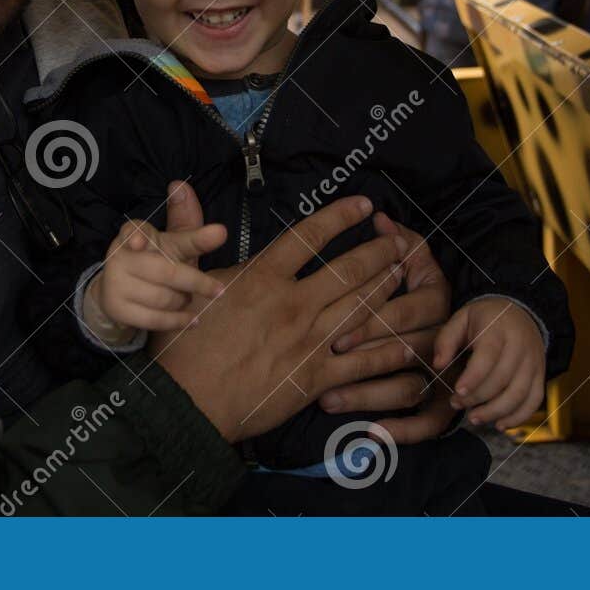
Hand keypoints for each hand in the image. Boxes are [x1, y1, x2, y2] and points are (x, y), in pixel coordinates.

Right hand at [85, 182, 227, 342]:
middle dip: (196, 281)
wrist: (119, 291)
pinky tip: (193, 320)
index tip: (139, 242)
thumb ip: (184, 218)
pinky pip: (154, 319)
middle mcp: (121, 256)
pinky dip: (178, 321)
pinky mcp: (117, 308)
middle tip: (219, 290)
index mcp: (134, 233)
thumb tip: (181, 186)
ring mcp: (116, 283)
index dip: (136, 236)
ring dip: (185, 301)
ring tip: (189, 298)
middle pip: (165, 271)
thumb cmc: (156, 259)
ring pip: (163, 297)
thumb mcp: (173, 239)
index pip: (138, 231)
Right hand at [152, 186, 414, 441]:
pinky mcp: (316, 378)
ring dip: (388, 287)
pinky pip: (363, 361)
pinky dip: (389, 350)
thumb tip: (181, 186)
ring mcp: (309, 341)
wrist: (187, 404)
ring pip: (362, 307)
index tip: (365, 205)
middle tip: (400, 241)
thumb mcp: (182, 281)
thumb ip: (189, 231)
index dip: (341, 216)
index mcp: (262, 277)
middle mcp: (293, 304)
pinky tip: (408, 338)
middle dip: (380, 251)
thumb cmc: (180, 346)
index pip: (310, 236)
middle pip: (348, 269)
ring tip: (404, 273)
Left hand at [320, 216, 458, 443]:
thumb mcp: (417, 257)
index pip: (404, 313)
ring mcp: (447, 373)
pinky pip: (428, 423)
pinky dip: (402, 431)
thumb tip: (378, 218)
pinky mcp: (444, 403)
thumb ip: (400, 240)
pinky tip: (371, 435)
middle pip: (402, 352)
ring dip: (368, 396)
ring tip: (327, 400)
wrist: (480, 327)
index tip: (334, 334)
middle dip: (360, 360)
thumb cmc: (422, 284)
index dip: (369, 323)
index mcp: (438, 297)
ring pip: (409, 390)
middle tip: (322, 366)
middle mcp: (445, 337)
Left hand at [433, 297, 546, 430]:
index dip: (473, 378)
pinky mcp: (540, 375)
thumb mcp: (461, 318)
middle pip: (502, 379)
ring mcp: (533, 362)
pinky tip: (500, 424)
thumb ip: (446, 340)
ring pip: (519, 394)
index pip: (488, 357)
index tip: (457, 392)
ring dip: (496, 412)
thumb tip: (438, 365)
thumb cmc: (485, 318)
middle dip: (477, 398)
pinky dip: (519, 417)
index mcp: (498, 330)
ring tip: (474, 418)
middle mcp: (520, 347)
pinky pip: (534, 400)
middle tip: (456, 404)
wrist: (519, 312)